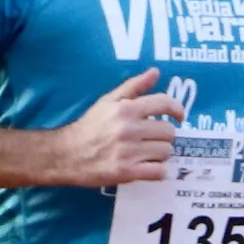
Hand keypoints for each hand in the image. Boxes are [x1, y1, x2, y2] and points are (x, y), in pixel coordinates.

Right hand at [49, 70, 181, 185]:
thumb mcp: (107, 101)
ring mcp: (127, 151)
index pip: (165, 103)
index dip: (177, 110)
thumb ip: (133, 86)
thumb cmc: (89, 127)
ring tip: (146, 153)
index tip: (179, 116)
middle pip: (169, 132)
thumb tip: (155, 72)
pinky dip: (157, 171)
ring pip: (166, 152)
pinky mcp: (125, 172)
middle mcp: (128, 128)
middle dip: (162, 136)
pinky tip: (147, 167)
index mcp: (125, 109)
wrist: (65, 154)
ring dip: (160, 154)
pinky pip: (159, 172)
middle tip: (151, 139)